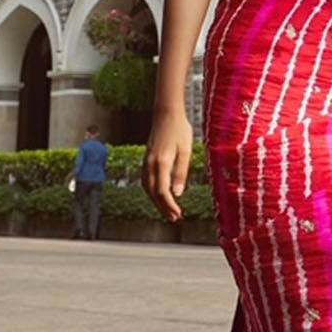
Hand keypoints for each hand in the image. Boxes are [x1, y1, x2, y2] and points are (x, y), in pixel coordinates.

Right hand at [143, 107, 192, 221]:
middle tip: (173, 218)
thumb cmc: (179, 130)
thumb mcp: (186, 151)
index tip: (178, 214)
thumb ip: (181, 172)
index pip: (162, 191)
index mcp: (161, 162)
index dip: (169, 205)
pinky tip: (159, 195)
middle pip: (153, 192)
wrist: (167, 113)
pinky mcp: (147, 159)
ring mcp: (147, 161)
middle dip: (163, 207)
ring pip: (148, 187)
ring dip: (156, 201)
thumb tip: (178, 193)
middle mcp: (151, 164)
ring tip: (167, 211)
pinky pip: (146, 180)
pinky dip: (152, 191)